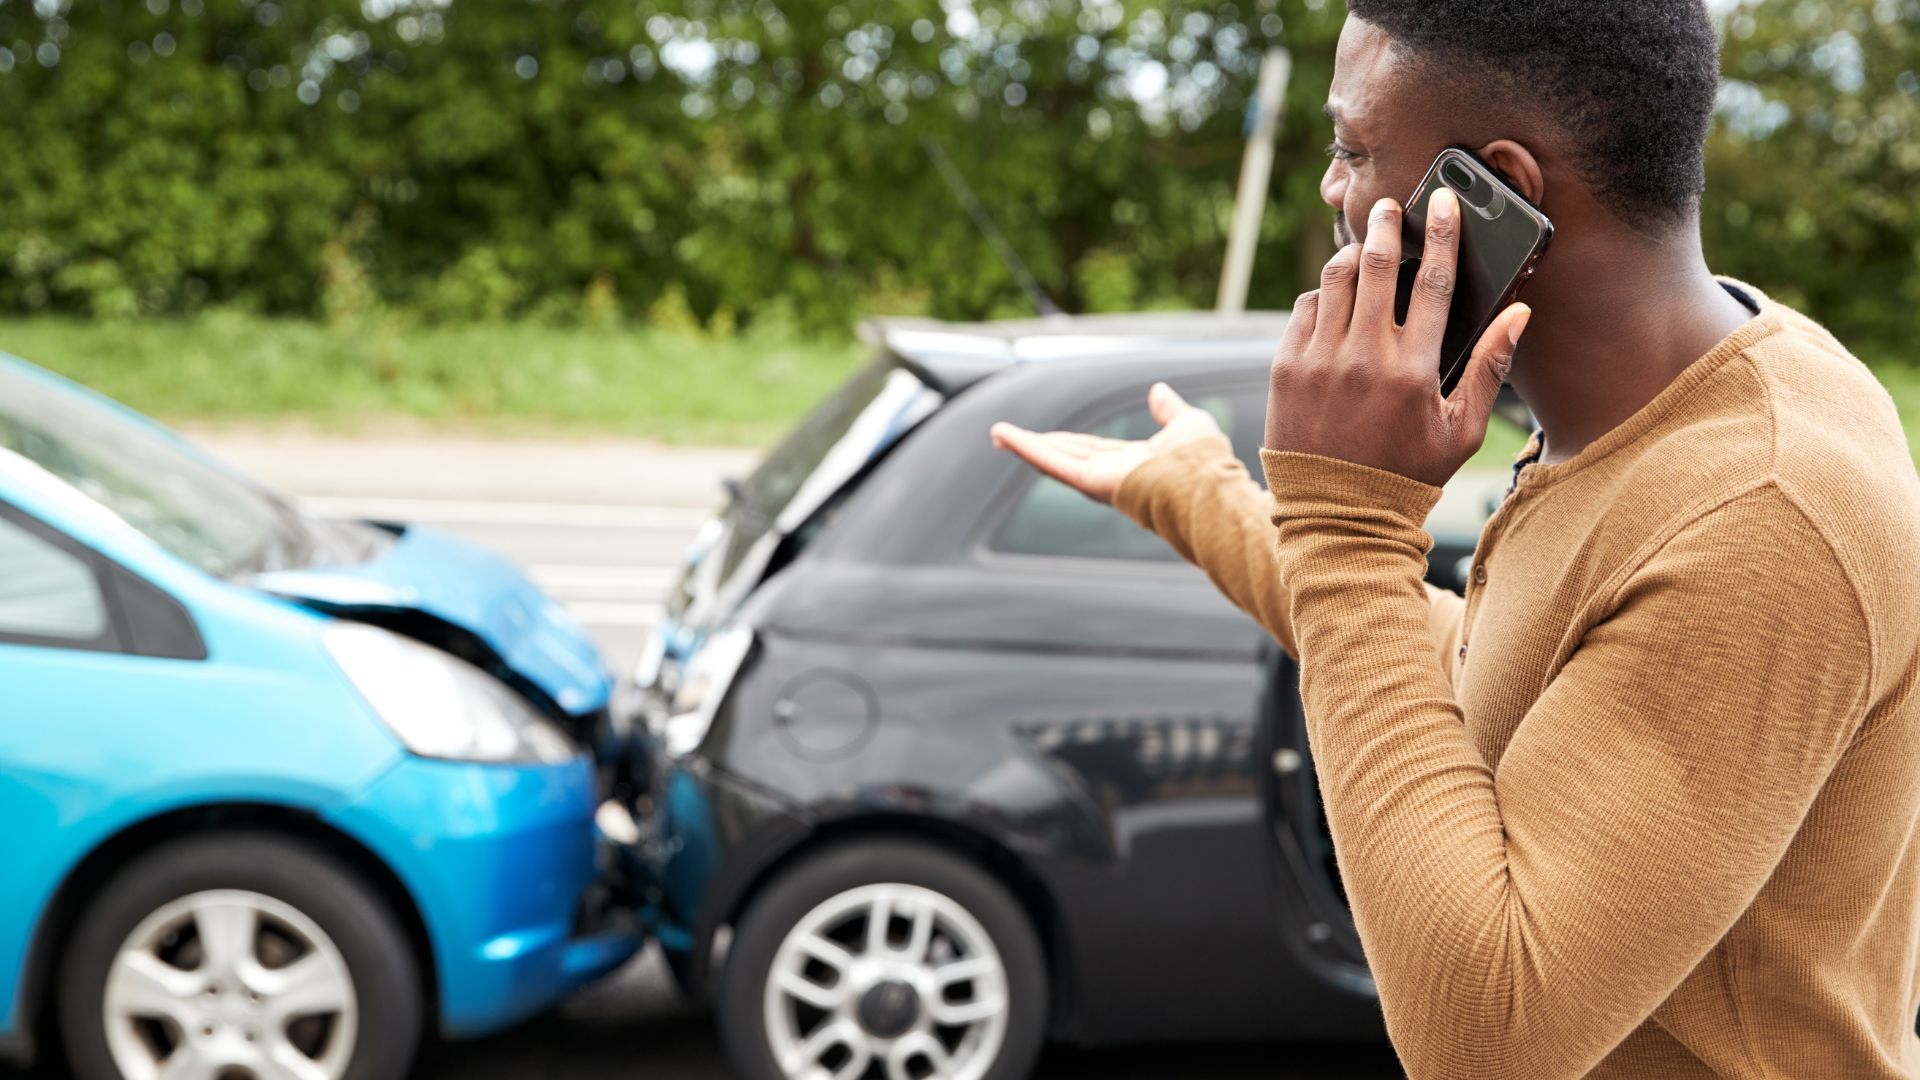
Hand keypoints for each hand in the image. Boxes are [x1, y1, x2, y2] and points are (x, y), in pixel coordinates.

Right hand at [990, 382, 1222, 504]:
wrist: (1204, 484)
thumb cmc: (1204, 461)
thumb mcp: (1187, 423)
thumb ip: (1169, 409)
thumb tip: (1158, 390)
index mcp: (1132, 463)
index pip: (1092, 450)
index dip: (1068, 442)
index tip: (1047, 436)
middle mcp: (1111, 474)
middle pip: (1066, 455)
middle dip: (1037, 446)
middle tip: (1007, 437)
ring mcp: (1098, 480)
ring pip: (1054, 459)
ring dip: (1024, 446)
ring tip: (997, 434)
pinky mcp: (1089, 482)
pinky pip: (1053, 463)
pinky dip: (1027, 449)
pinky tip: (1005, 436)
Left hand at [1265, 188, 1532, 487]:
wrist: (1337, 513)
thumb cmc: (1407, 473)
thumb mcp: (1461, 430)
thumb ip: (1490, 366)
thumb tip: (1519, 313)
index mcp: (1413, 370)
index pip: (1434, 282)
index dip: (1442, 234)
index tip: (1442, 203)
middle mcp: (1364, 357)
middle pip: (1378, 266)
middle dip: (1385, 226)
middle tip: (1388, 207)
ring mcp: (1319, 360)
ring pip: (1335, 280)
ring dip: (1351, 254)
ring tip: (1363, 246)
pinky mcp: (1285, 368)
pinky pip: (1304, 309)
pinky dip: (1322, 294)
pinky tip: (1335, 296)